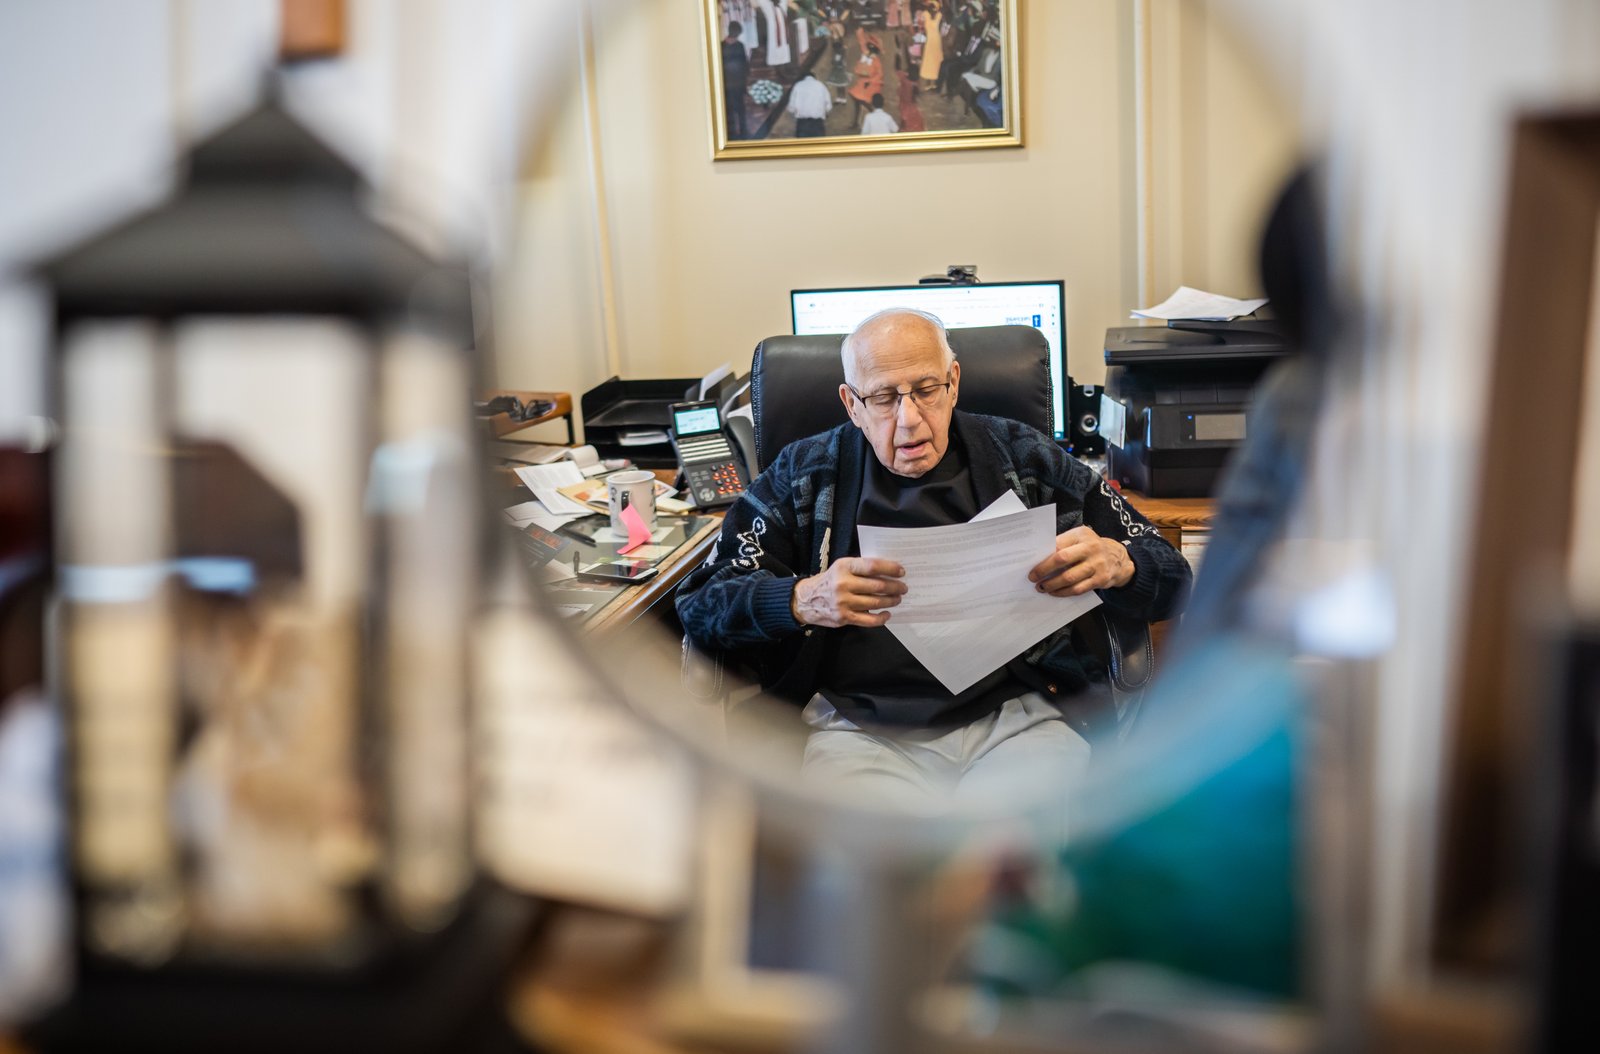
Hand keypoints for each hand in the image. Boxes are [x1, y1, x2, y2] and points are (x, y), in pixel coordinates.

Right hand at [791, 557, 906, 627]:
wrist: (805, 600)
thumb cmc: (828, 581)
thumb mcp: (840, 568)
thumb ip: (860, 568)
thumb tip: (888, 572)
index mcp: (844, 567)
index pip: (872, 566)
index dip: (890, 569)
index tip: (901, 572)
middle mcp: (843, 584)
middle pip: (877, 586)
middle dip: (895, 587)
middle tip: (903, 588)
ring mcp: (843, 602)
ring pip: (875, 603)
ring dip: (891, 601)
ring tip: (897, 599)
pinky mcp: (844, 617)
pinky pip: (869, 620)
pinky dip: (881, 618)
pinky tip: (887, 614)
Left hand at [1028, 526, 1134, 596]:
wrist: (1118, 558)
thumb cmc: (1090, 548)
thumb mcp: (1079, 538)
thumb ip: (1063, 544)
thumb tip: (1037, 557)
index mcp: (1081, 534)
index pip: (1058, 544)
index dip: (1043, 555)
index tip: (1030, 563)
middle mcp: (1090, 547)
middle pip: (1062, 559)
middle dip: (1044, 570)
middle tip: (1032, 577)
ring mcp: (1097, 564)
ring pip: (1069, 577)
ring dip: (1052, 584)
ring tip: (1041, 587)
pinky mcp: (1100, 579)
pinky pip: (1078, 589)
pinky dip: (1063, 592)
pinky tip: (1054, 593)